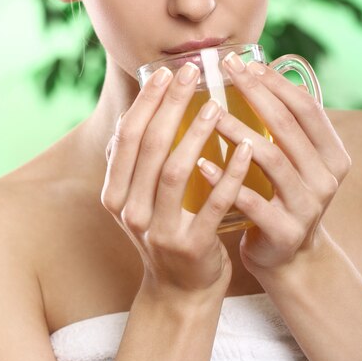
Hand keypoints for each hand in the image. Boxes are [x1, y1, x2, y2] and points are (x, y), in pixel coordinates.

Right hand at [101, 62, 254, 300]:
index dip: (146, 102)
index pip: (127, 136)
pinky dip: (229, 172)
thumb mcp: (141, 196)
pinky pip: (212, 202)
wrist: (181, 287)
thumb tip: (140, 109)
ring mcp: (157, 230)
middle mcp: (129, 209)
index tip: (165, 72)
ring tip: (216, 105)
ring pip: (174, 170)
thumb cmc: (167, 228)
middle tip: (192, 73)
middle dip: (170, 104)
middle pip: (149, 146)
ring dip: (196, 133)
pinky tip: (246, 147)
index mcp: (115, 192)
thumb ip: (136, 160)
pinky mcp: (190, 245)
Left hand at [197, 52, 351, 277]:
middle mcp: (325, 177)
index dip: (277, 83)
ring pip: (271, 159)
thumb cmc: (282, 195)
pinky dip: (226, 180)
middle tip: (225, 71)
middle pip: (288, 127)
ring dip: (238, 132)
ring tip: (210, 113)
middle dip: (255, 94)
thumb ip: (286, 127)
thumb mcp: (295, 161)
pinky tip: (200, 163)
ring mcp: (308, 206)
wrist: (287, 256)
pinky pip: (252, 200)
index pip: (306, 108)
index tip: (248, 62)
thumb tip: (262, 75)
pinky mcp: (285, 230)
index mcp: (331, 154)